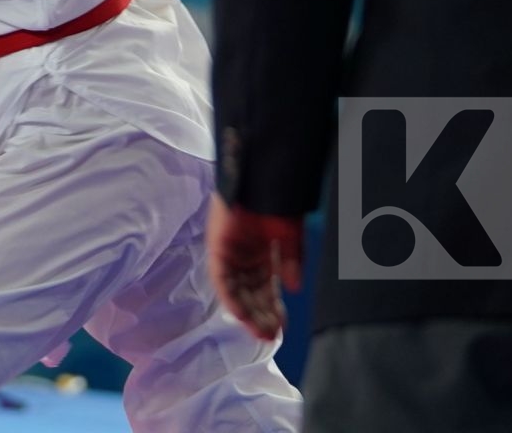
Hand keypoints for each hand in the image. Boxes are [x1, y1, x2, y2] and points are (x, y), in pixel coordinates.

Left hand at [205, 194, 303, 341]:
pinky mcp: (217, 247)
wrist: (262, 176)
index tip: (281, 327)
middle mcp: (243, 256)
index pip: (264, 287)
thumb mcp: (291, 236)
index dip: (273, 307)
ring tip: (261, 333)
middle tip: (271, 336)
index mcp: (260, 252)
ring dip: (247, 312)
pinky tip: (242, 314)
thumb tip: (294, 287)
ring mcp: (229, 252)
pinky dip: (231, 297)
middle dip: (261, 315)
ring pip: (236, 291)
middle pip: (250, 293)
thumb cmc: (277, 201)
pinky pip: (222, 279)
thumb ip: (292, 261)